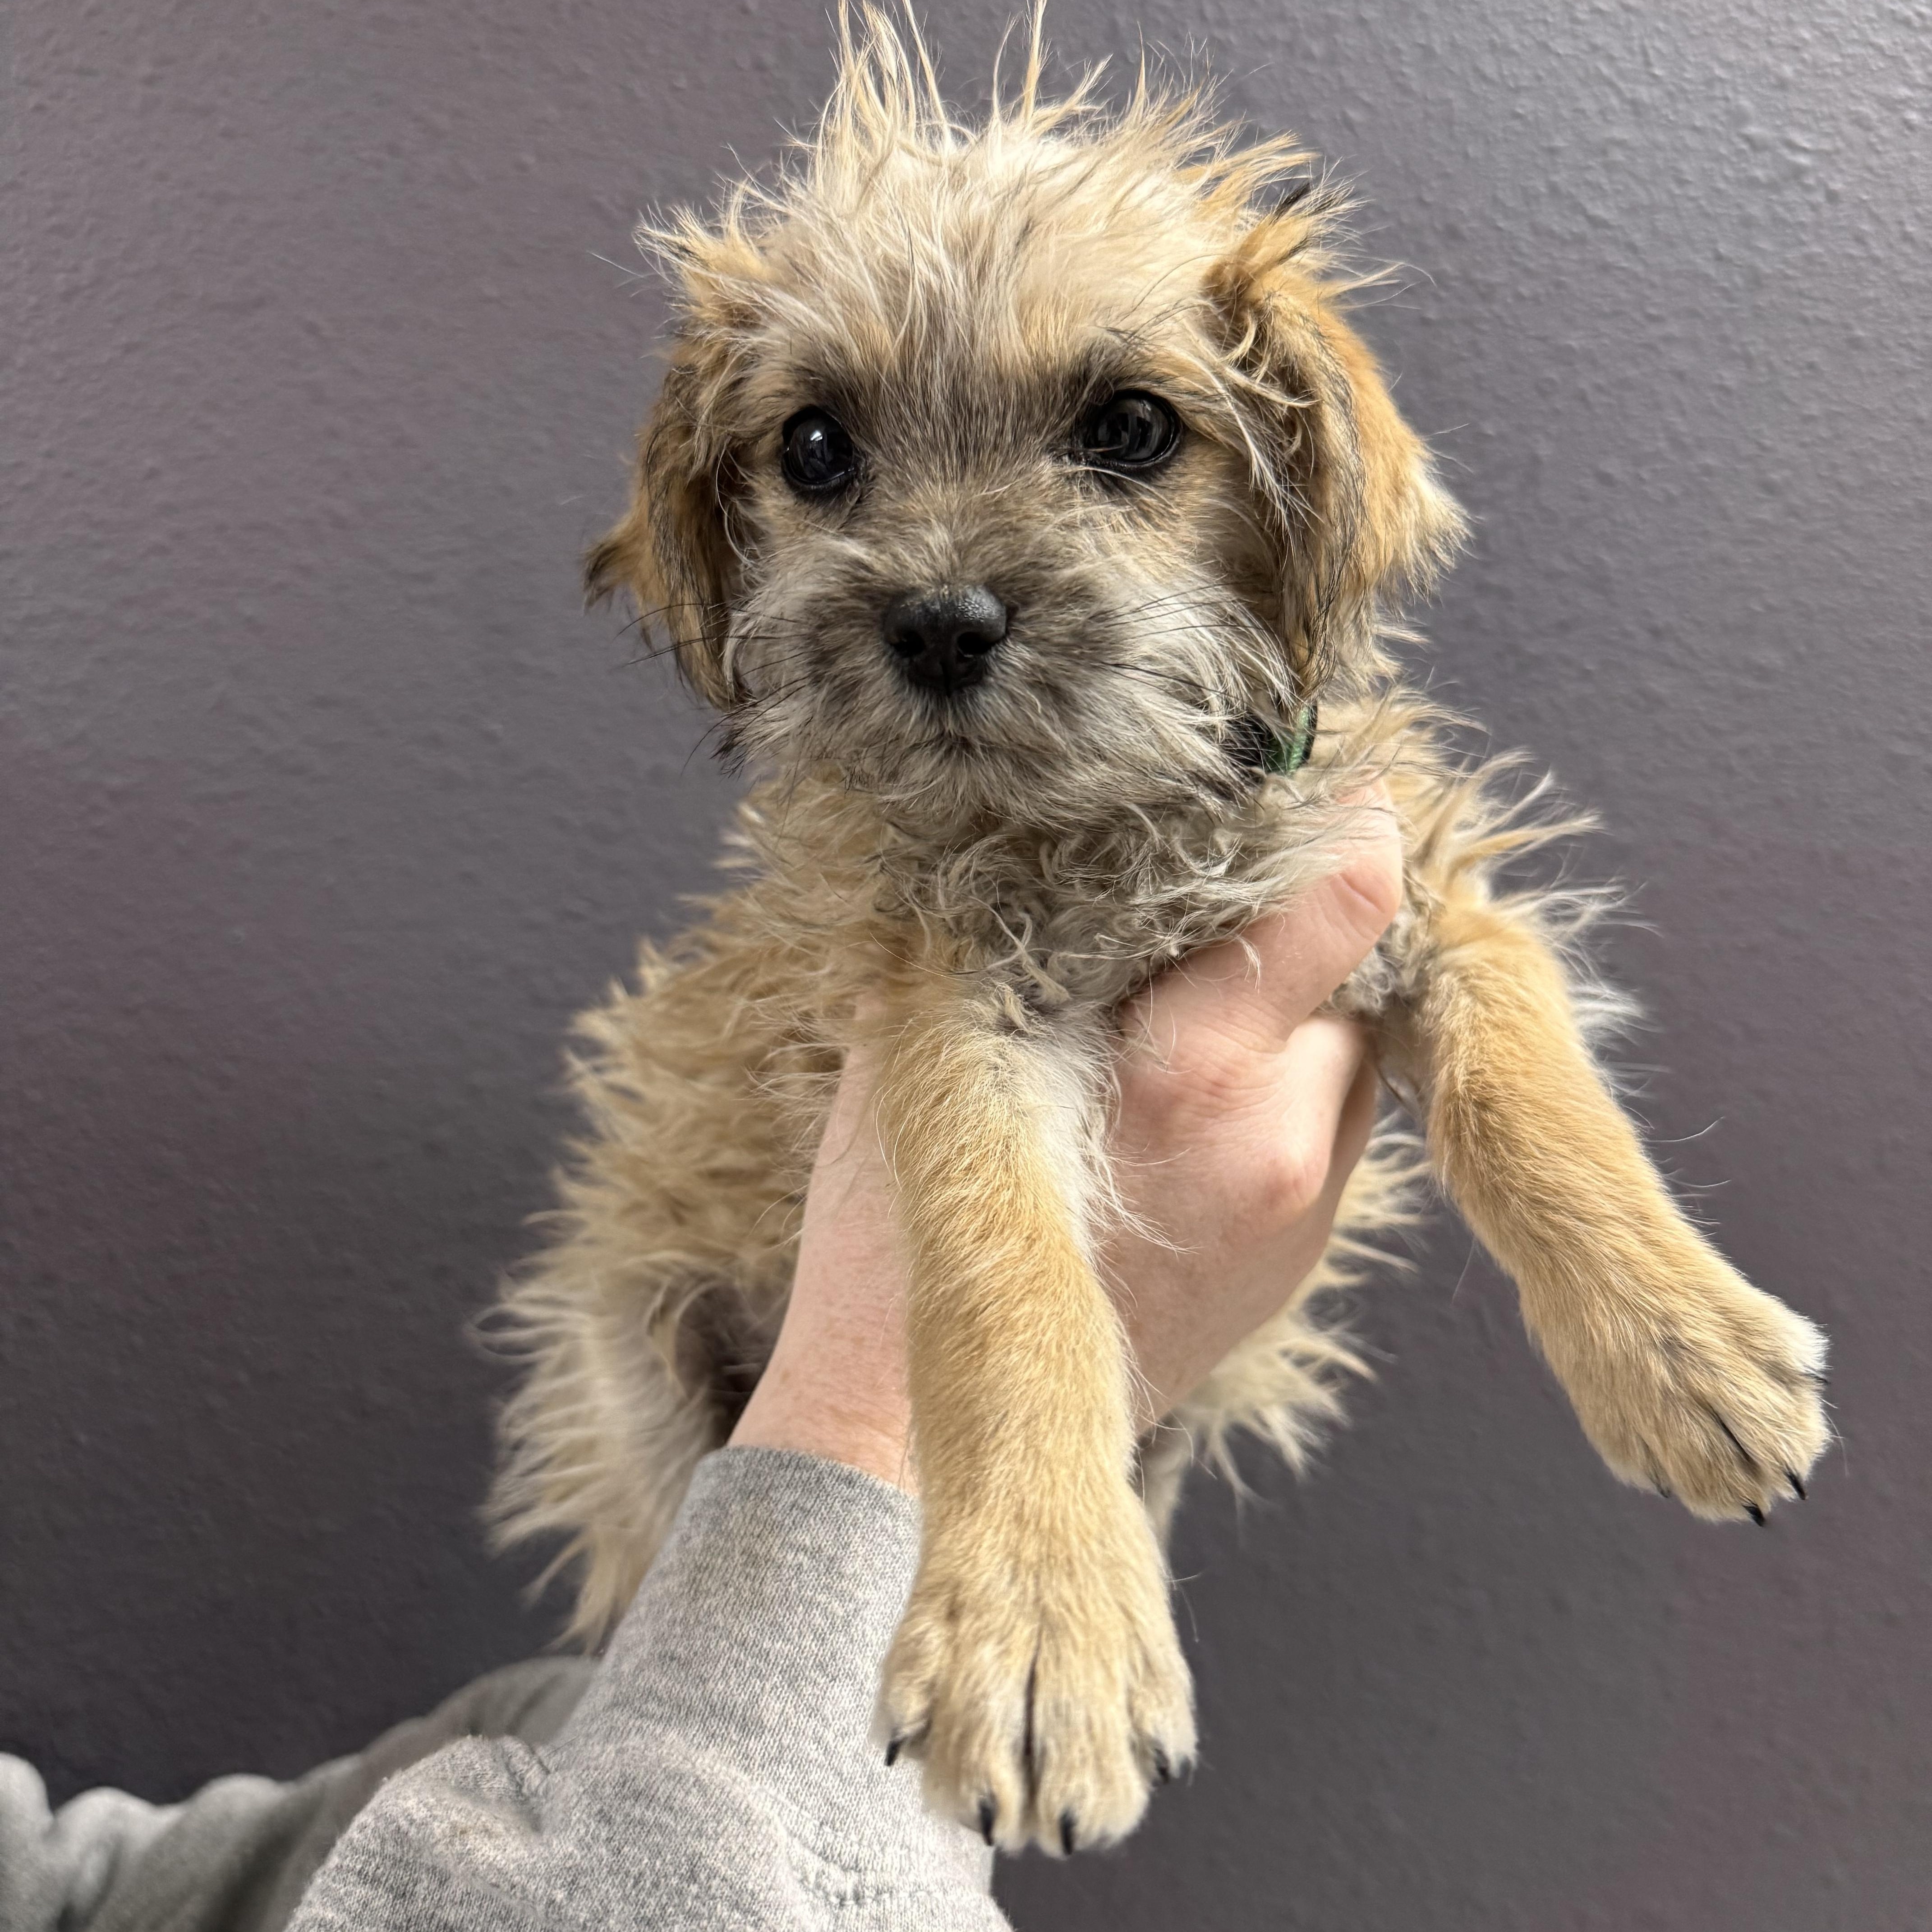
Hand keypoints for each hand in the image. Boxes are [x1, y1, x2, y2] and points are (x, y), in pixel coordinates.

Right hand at [729, 802, 1403, 1486]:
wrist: (922, 1440)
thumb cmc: (901, 1241)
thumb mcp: (927, 1058)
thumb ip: (1000, 941)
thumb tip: (1037, 835)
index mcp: (1188, 1071)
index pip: (1342, 900)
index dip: (1338, 824)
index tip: (1310, 788)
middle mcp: (1277, 1137)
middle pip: (1355, 968)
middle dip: (1291, 926)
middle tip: (1213, 901)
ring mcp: (1303, 1208)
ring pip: (1349, 1047)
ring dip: (1289, 1010)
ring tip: (1190, 1009)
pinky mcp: (1302, 1255)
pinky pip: (1327, 1122)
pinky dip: (1277, 1084)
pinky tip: (1186, 1098)